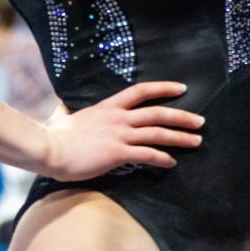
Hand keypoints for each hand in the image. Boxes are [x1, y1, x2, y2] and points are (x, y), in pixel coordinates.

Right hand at [39, 82, 203, 180]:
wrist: (49, 149)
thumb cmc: (55, 136)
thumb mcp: (67, 117)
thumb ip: (74, 114)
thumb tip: (65, 112)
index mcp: (109, 106)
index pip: (142, 90)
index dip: (163, 88)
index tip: (181, 88)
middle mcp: (118, 118)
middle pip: (158, 113)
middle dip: (182, 117)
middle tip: (200, 121)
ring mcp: (119, 135)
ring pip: (158, 133)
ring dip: (180, 138)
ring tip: (196, 141)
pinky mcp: (118, 153)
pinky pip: (147, 154)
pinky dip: (162, 158)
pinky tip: (172, 162)